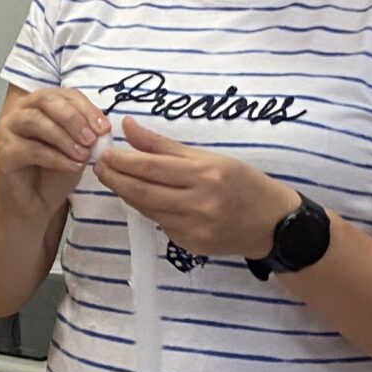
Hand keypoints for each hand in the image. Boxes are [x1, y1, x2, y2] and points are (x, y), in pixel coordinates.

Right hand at [0, 87, 110, 222]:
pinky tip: (72, 167)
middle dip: (73, 119)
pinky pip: (31, 149)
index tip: (104, 129)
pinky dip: (56, 158)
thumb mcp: (79, 150)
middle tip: (92, 139)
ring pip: (36, 121)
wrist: (35, 203)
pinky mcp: (4, 152)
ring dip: (64, 137)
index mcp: (42, 103)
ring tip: (84, 155)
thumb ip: (87, 136)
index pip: (66, 95)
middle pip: (47, 101)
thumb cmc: (56, 172)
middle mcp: (21, 111)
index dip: (87, 109)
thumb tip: (100, 130)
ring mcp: (9, 129)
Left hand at [95, 117, 300, 260]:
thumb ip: (164, 145)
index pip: (152, 167)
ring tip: (115, 179)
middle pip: (143, 191)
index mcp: (205, 174)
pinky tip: (144, 198)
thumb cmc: (242, 182)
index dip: (123, 161)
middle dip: (116, 179)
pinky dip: (148, 209)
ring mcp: (194, 228)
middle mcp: (199, 203)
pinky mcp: (191, 245)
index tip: (105, 154)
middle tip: (99, 167)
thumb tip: (127, 126)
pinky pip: (160, 224)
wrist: (271, 222)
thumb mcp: (208, 157)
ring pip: (148, 209)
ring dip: (127, 194)